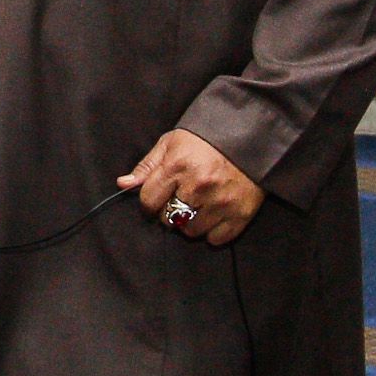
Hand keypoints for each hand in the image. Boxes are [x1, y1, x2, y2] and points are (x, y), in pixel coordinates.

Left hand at [120, 130, 264, 246]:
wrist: (252, 136)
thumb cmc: (206, 139)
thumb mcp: (171, 143)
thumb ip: (147, 166)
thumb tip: (123, 184)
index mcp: (178, 167)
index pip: (149, 201)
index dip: (148, 203)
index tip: (155, 200)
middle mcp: (198, 187)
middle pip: (168, 219)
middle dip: (169, 212)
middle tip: (180, 200)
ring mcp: (221, 202)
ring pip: (191, 230)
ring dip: (190, 223)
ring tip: (197, 206)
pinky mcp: (242, 213)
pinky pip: (217, 238)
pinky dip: (213, 232)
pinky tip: (213, 215)